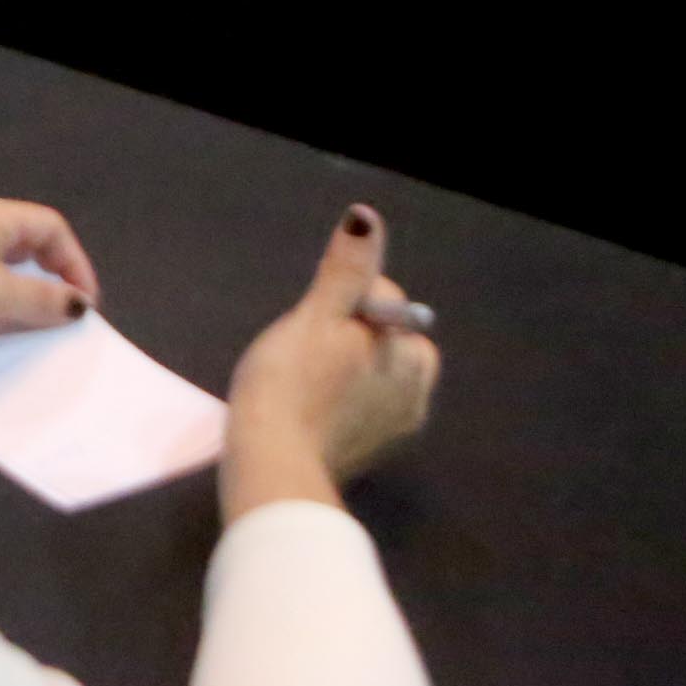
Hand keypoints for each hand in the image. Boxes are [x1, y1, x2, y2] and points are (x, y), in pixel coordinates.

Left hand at [0, 190, 101, 372]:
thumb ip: (43, 299)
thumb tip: (78, 303)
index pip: (50, 228)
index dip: (75, 263)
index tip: (85, 306)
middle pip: (29, 251)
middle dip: (53, 285)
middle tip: (68, 324)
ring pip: (6, 279)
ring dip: (27, 307)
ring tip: (44, 339)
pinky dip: (1, 317)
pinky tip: (10, 344)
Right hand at [220, 205, 439, 523]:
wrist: (270, 467)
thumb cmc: (291, 383)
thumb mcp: (317, 315)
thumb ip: (347, 270)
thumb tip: (366, 217)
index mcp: (411, 356)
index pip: (384, 299)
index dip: (343, 303)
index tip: (312, 328)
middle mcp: (415, 393)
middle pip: (383, 337)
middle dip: (351, 335)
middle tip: (305, 353)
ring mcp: (394, 429)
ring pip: (370, 372)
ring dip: (344, 368)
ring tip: (301, 380)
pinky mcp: (368, 453)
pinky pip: (360, 407)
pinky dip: (339, 401)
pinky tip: (308, 408)